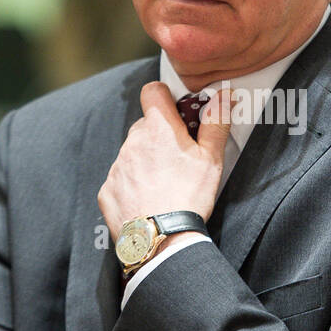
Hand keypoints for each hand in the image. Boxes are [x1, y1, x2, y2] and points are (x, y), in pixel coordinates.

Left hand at [98, 83, 230, 237]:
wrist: (162, 239)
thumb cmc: (188, 197)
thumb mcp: (211, 158)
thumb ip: (216, 122)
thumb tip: (223, 96)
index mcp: (159, 128)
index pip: (153, 91)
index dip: (164, 97)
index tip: (175, 110)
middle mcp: (132, 142)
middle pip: (145, 127)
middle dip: (159, 136)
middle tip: (178, 158)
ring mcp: (117, 166)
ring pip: (132, 153)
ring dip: (145, 162)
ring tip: (165, 185)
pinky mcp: (107, 189)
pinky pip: (120, 179)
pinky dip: (132, 185)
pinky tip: (149, 200)